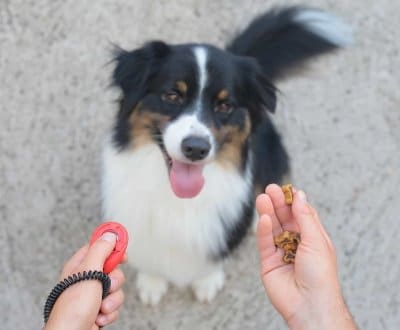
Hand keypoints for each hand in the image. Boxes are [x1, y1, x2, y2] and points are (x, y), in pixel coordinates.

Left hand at [45, 233, 126, 329]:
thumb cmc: (72, 307)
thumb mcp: (88, 272)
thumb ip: (100, 250)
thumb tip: (110, 234)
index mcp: (80, 265)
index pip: (99, 246)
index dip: (113, 245)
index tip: (123, 249)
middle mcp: (87, 278)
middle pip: (113, 269)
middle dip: (115, 280)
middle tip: (106, 285)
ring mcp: (93, 295)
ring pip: (116, 289)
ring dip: (112, 300)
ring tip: (100, 307)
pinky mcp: (99, 309)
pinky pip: (115, 305)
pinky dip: (110, 312)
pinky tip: (99, 316)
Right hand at [255, 184, 356, 329]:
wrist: (309, 303)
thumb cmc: (320, 276)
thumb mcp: (316, 240)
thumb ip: (305, 216)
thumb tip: (300, 195)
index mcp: (312, 238)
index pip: (301, 214)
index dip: (294, 201)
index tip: (287, 188)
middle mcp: (296, 243)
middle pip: (284, 218)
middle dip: (278, 203)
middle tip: (270, 189)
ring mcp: (281, 252)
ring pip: (272, 228)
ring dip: (267, 212)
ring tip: (262, 198)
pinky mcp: (268, 262)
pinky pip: (264, 242)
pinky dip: (263, 229)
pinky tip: (263, 218)